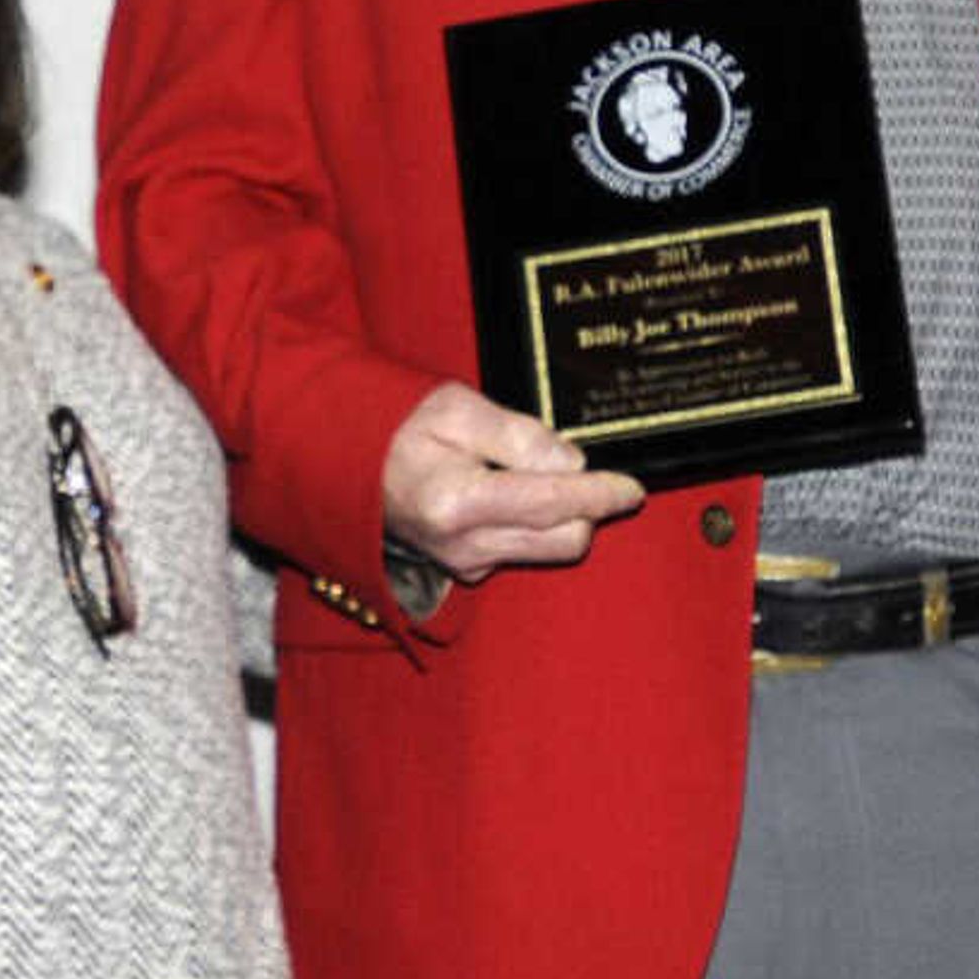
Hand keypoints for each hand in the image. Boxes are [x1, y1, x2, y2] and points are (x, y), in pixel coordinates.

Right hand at [379, 382, 643, 583]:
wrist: (346, 460)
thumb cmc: (398, 426)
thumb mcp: (457, 408)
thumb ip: (519, 435)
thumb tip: (573, 461)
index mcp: (457, 502)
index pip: (552, 503)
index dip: (600, 494)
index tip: (632, 487)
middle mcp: (463, 545)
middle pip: (565, 539)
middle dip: (585, 507)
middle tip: (574, 467)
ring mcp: (464, 564)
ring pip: (549, 548)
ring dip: (561, 516)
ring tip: (533, 473)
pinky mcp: (466, 570)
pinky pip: (523, 550)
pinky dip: (533, 524)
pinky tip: (507, 492)